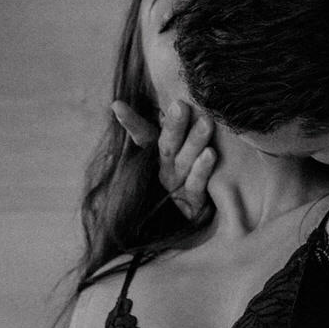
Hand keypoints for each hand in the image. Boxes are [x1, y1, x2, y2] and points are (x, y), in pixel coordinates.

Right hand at [111, 99, 215, 220]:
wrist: (200, 222)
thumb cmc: (193, 182)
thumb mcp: (183, 154)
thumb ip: (169, 131)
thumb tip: (140, 105)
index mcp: (159, 159)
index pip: (143, 136)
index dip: (132, 122)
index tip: (117, 106)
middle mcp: (165, 172)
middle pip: (167, 146)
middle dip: (174, 126)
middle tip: (180, 105)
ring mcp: (178, 189)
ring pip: (184, 162)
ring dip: (195, 142)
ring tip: (206, 122)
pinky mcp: (194, 205)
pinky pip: (196, 185)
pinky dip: (202, 170)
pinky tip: (210, 153)